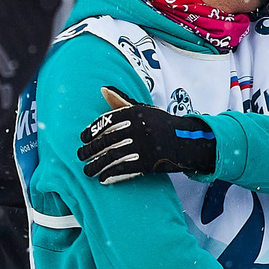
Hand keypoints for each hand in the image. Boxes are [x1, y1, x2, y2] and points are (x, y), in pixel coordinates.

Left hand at [78, 87, 216, 183]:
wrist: (188, 141)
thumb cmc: (160, 124)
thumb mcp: (143, 109)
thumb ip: (121, 100)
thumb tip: (102, 89)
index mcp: (135, 113)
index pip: (106, 121)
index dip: (91, 131)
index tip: (82, 139)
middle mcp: (138, 128)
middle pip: (106, 141)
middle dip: (90, 150)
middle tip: (80, 156)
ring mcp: (143, 146)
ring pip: (112, 156)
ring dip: (96, 165)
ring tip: (87, 171)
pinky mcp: (148, 162)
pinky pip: (124, 168)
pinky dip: (110, 174)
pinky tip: (102, 178)